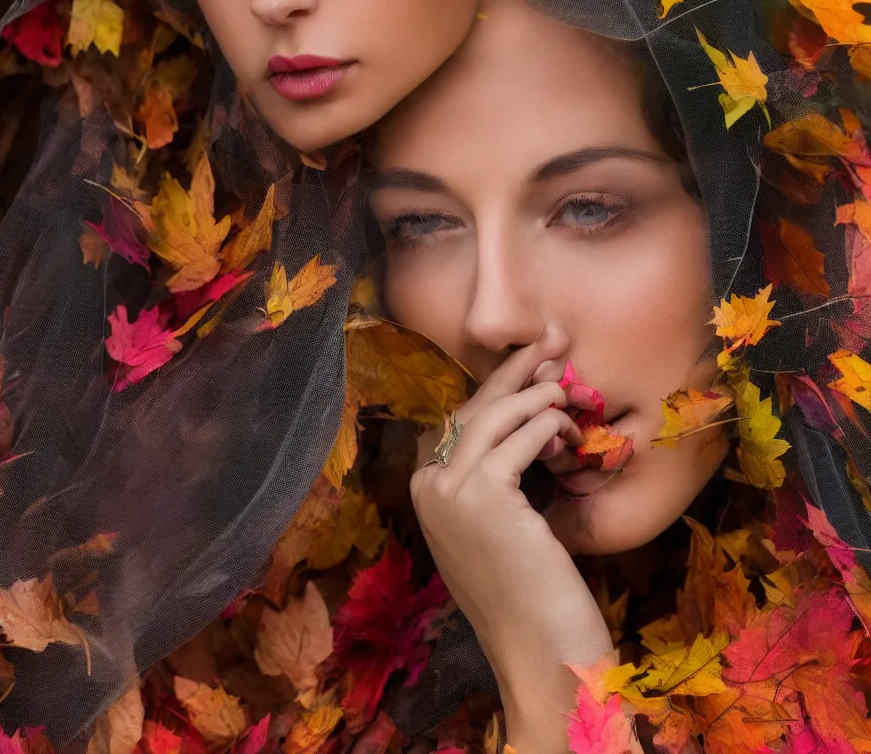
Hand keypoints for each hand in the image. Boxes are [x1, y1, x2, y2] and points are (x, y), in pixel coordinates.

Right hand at [411, 346, 614, 751]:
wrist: (541, 656)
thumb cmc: (531, 597)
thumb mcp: (502, 528)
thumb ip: (499, 483)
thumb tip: (530, 428)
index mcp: (427, 492)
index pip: (462, 421)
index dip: (499, 388)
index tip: (532, 362)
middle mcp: (427, 486)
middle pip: (473, 409)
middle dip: (515, 370)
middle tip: (551, 339)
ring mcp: (448, 490)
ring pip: (494, 415)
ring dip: (536, 392)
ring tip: (567, 380)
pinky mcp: (481, 496)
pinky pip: (520, 437)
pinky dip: (548, 423)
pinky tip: (570, 428)